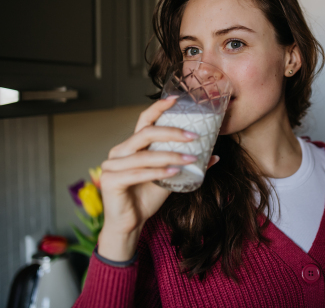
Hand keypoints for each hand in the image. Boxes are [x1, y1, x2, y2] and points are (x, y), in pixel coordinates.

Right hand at [97, 97, 219, 260]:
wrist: (130, 224)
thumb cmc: (146, 197)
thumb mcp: (170, 177)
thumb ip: (185, 164)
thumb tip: (214, 156)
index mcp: (131, 146)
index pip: (144, 120)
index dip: (158, 108)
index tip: (177, 100)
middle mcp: (119, 151)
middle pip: (145, 133)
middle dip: (172, 132)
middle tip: (194, 136)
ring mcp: (111, 165)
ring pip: (144, 154)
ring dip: (170, 156)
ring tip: (190, 158)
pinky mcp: (110, 181)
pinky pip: (137, 173)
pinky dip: (157, 172)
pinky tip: (174, 172)